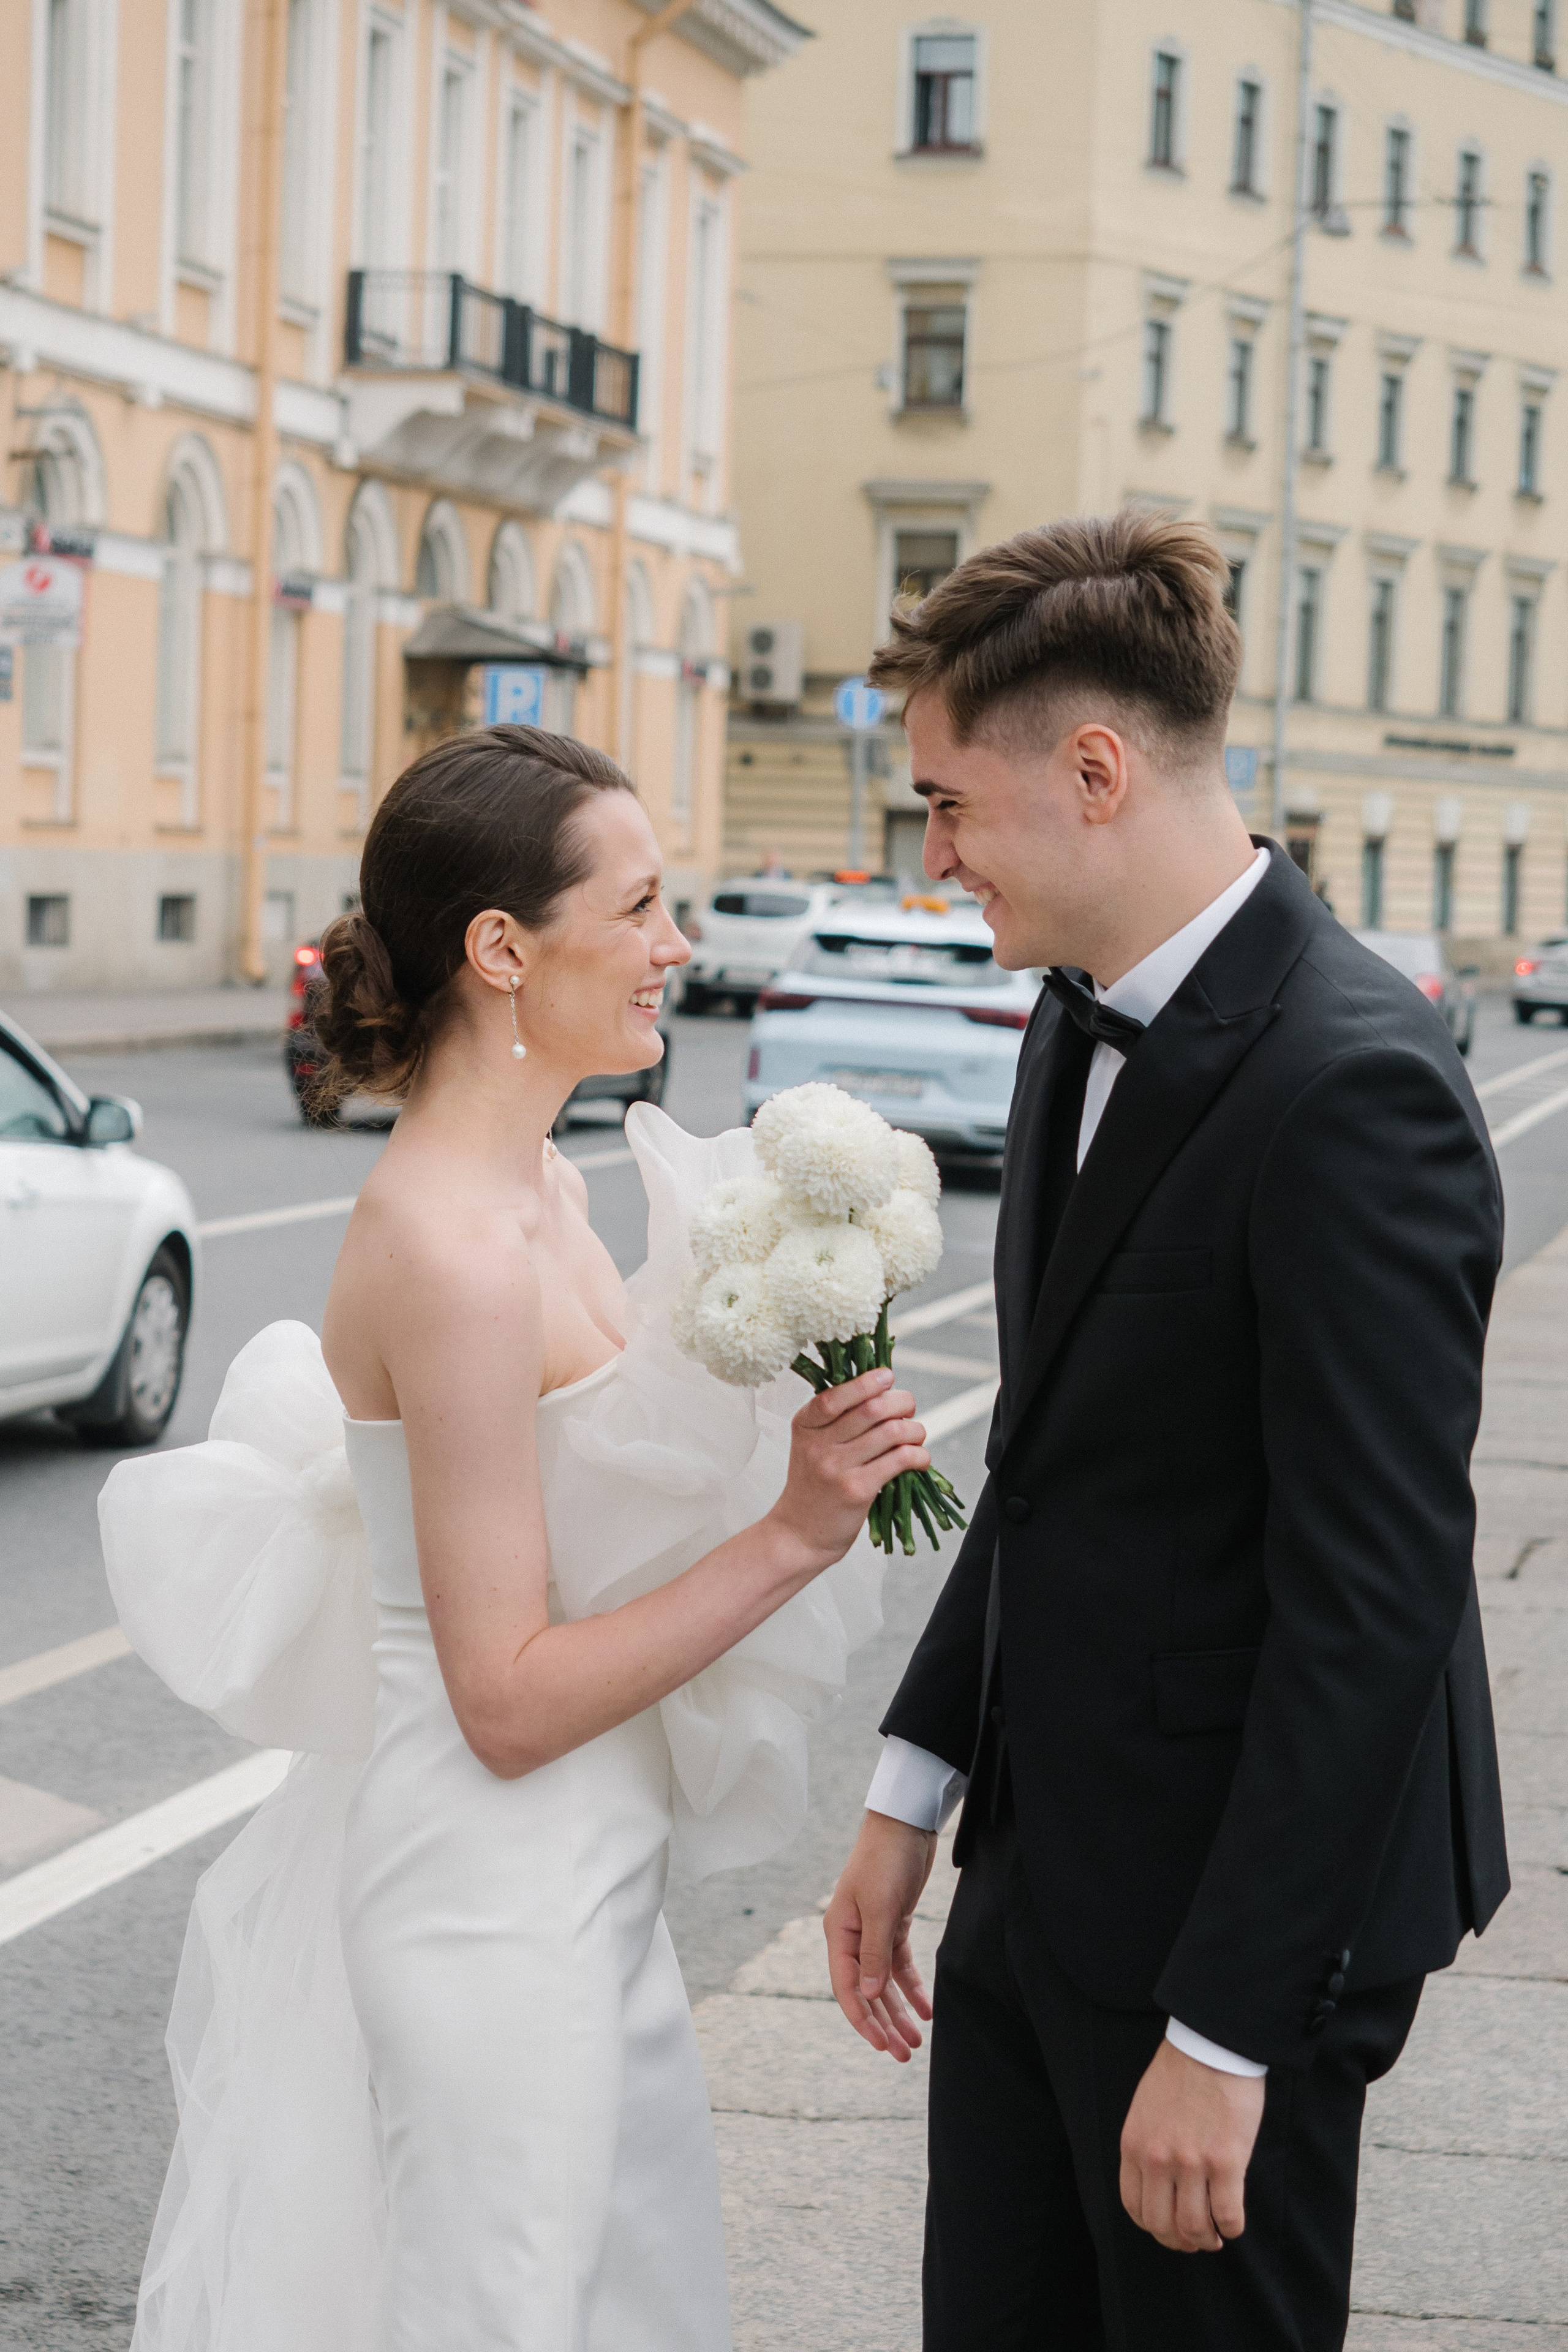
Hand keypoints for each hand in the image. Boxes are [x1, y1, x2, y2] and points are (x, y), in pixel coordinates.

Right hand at [771, 1369, 928, 1569]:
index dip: (867, 1381)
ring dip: (915, 1430)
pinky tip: (919, 1460)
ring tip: (917, 1436)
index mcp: (805, 1425)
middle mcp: (818, 1444)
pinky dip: (919, 1455)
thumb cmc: (814, 1485)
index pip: (836, 1394)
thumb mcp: (812, 1445)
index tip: (888, 1376)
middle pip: (871, 1408)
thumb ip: (837, 1419)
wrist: (800, 1533)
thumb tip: (883, 1390)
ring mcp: (836, 1468)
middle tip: (909, 1408)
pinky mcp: (857, 1490)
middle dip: (901, 1402)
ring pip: (892, 1432)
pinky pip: (900, 1460)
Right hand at [823, 1809, 936, 2062]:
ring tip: (916, 2042)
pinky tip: (926, 2009)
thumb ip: (874, 1953)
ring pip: (884, 1984)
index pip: (847, 1988)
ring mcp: (874, 1932)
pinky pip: (900, 1965)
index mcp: (839, 1933)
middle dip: (883, 2024)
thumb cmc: (886, 1860)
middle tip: (904, 2055)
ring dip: (898, 2012)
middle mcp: (853, 1937)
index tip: (881, 2046)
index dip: (862, 2020)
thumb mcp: (880, 1907)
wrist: (907, 1823)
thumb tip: (868, 1996)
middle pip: (866, 1992)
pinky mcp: (895, 1924)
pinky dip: (912, 1987)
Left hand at [1119, 2039, 1265, 2252]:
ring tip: (1215, 2236)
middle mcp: (1158, 2160)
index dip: (1153, 2227)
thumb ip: (1147, 2146)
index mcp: (1134, 2146)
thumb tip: (1160, 2185)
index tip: (1168, 2228)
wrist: (1211, 2044)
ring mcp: (1192, 2163)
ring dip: (1206, 2240)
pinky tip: (1233, 2222)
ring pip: (1194, 2227)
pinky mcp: (1226, 2162)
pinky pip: (1228, 2215)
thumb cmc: (1181, 2072)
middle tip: (1195, 2239)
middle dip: (1179, 2241)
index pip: (1134, 2206)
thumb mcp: (1145, 2109)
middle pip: (1162, 2225)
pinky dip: (1231, 2227)